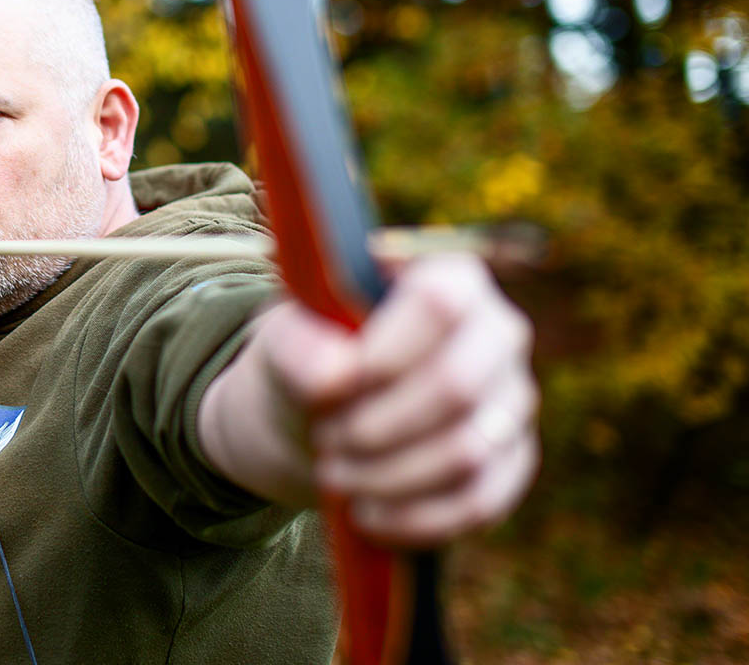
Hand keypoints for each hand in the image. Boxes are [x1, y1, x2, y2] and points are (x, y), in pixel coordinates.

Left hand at [199, 254, 537, 547]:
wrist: (320, 418)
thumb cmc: (310, 361)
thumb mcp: (284, 344)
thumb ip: (297, 346)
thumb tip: (335, 375)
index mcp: (449, 278)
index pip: (441, 302)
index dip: (385, 353)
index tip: (334, 386)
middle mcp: (497, 333)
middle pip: (458, 385)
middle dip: (376, 426)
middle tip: (325, 438)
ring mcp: (513, 400)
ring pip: (467, 451)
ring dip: (385, 475)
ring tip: (333, 472)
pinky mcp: (512, 461)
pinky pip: (480, 502)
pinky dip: (414, 518)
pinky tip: (367, 514)